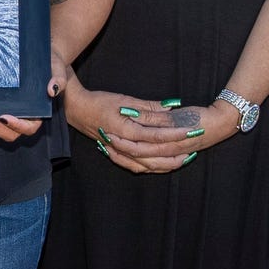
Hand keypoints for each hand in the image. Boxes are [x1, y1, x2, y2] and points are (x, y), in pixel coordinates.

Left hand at [0, 71, 59, 146]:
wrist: (43, 58)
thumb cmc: (52, 65)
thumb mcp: (58, 70)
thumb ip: (58, 81)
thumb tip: (51, 91)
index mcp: (39, 114)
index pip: (28, 127)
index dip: (17, 125)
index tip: (5, 117)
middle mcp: (24, 118)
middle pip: (11, 133)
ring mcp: (11, 115)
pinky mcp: (1, 109)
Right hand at [63, 79, 198, 172]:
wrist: (77, 110)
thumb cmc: (100, 102)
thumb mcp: (125, 100)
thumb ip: (148, 107)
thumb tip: (171, 107)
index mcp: (125, 130)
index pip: (155, 135)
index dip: (174, 134)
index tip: (189, 131)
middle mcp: (122, 145)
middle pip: (154, 155)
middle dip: (175, 153)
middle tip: (192, 150)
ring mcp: (118, 152)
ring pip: (146, 165)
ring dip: (165, 164)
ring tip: (183, 160)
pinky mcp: (116, 154)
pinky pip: (136, 167)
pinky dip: (151, 168)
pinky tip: (162, 165)